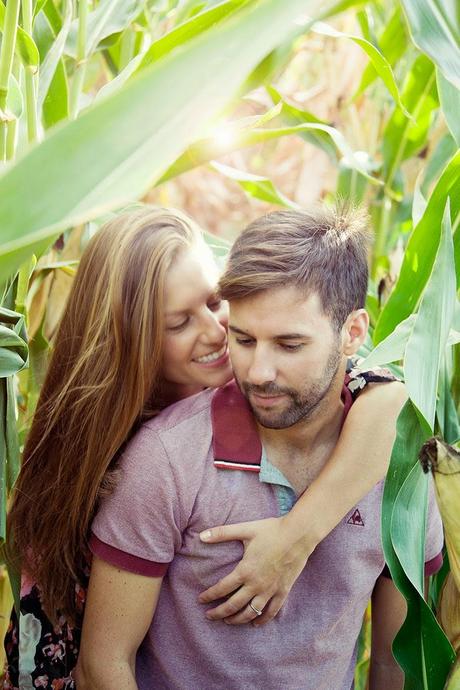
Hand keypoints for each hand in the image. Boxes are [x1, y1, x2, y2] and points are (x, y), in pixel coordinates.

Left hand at [198, 516, 314, 625]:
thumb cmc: (271, 530)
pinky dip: (262, 619)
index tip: (200, 599)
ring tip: (228, 621)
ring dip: (237, 619)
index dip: (209, 595)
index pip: (222, 588)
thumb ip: (222, 533)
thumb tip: (201, 535)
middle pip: (233, 605)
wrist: (298, 534)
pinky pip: (271, 611)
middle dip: (219, 613)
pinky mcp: (283, 591)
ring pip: (250, 612)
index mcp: (245, 570)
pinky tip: (255, 623)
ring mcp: (270, 590)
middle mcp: (256, 584)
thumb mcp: (245, 529)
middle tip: (209, 616)